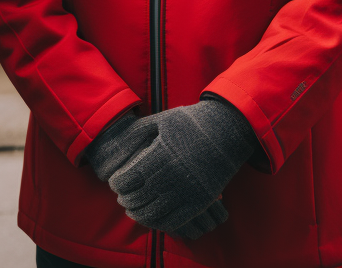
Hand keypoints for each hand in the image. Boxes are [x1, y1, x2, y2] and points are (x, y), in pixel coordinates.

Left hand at [89, 100, 256, 241]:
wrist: (227, 130)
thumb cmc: (190, 123)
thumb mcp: (163, 119)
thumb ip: (140, 129)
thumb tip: (120, 139)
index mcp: (162, 153)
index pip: (132, 177)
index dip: (119, 183)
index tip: (114, 183)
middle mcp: (175, 174)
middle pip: (142, 197)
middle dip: (127, 200)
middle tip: (120, 199)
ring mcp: (190, 190)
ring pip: (157, 212)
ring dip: (141, 215)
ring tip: (132, 211)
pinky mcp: (202, 201)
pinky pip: (177, 220)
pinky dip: (161, 223)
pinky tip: (153, 219)